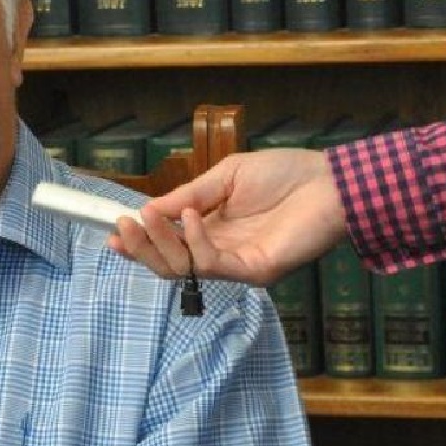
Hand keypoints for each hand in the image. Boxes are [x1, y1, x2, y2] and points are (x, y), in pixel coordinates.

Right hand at [106, 148, 348, 285]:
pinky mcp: (254, 271)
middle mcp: (220, 251)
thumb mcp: (226, 177)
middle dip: (140, 248)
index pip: (167, 245)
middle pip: (168, 264)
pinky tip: (190, 217)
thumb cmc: (285, 175)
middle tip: (121, 228)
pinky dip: (194, 241)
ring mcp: (236, 264)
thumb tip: (150, 208)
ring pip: (183, 269)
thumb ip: (189, 195)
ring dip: (159, 244)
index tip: (113, 230)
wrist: (332, 182)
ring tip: (146, 217)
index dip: (139, 241)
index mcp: (211, 230)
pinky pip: (212, 264)